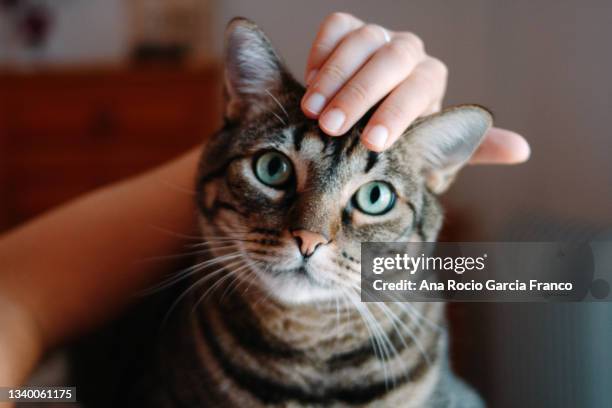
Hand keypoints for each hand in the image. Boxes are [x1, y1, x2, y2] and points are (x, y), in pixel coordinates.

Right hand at [301, 12, 529, 162]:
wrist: (363, 125)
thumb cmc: (400, 142)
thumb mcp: (433, 152)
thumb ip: (471, 147)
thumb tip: (522, 150)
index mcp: (430, 80)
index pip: (419, 87)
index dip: (397, 113)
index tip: (374, 143)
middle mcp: (408, 53)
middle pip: (389, 61)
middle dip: (359, 94)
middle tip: (331, 127)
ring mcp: (377, 37)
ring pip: (361, 40)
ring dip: (334, 77)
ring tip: (312, 110)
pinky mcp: (347, 29)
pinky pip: (336, 26)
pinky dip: (322, 50)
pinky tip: (309, 82)